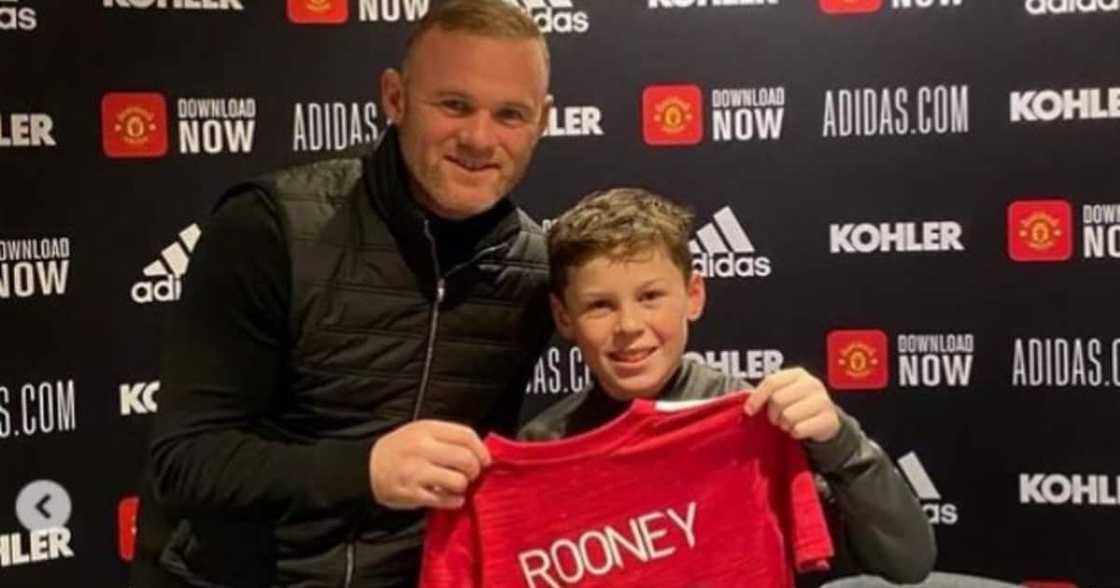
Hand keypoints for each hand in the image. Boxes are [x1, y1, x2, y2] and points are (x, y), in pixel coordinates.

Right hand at [369, 420, 490, 509]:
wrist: (366, 467)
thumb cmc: (400, 449)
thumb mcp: (421, 432)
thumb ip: (447, 437)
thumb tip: (479, 451)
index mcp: (427, 429)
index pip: (466, 435)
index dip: (481, 450)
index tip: (484, 460)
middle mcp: (422, 448)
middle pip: (466, 459)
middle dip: (475, 470)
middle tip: (470, 475)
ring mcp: (416, 471)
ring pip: (458, 481)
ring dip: (463, 487)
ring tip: (457, 486)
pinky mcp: (412, 493)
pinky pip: (444, 500)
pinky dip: (453, 501)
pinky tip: (450, 498)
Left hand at [743, 367, 840, 442]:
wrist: (825, 419)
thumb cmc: (797, 405)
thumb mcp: (784, 393)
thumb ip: (767, 394)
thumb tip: (748, 405)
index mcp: (798, 374)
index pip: (772, 382)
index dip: (757, 397)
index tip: (749, 410)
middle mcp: (812, 384)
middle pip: (778, 399)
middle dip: (773, 414)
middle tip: (777, 418)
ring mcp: (823, 401)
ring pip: (788, 416)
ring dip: (784, 424)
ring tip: (790, 423)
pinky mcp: (829, 419)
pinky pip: (799, 429)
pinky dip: (795, 433)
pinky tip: (799, 429)